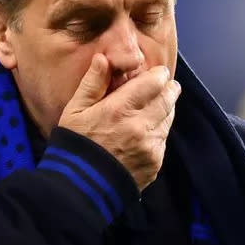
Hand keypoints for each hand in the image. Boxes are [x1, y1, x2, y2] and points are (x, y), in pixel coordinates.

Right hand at [58, 54, 180, 190]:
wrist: (80, 187)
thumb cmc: (75, 144)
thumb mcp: (75, 110)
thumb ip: (93, 83)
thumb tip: (104, 58)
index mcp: (120, 109)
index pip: (154, 82)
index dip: (158, 74)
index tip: (157, 72)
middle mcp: (140, 126)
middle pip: (168, 99)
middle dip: (169, 89)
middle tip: (167, 85)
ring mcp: (150, 147)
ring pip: (168, 119)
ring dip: (166, 109)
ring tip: (159, 105)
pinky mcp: (154, 163)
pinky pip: (163, 140)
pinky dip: (159, 132)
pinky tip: (148, 131)